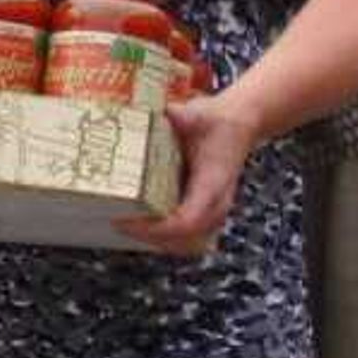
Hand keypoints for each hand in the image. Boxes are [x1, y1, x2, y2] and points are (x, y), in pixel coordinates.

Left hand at [117, 82, 256, 258]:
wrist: (238, 124)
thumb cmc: (216, 120)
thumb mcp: (198, 114)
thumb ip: (182, 115)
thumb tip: (166, 113)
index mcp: (214, 183)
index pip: (187, 221)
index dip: (156, 228)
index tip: (127, 221)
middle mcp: (217, 204)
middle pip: (185, 241)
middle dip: (151, 238)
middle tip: (119, 224)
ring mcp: (214, 211)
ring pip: (187, 244)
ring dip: (158, 242)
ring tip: (126, 227)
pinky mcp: (207, 212)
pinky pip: (187, 237)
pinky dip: (165, 238)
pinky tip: (141, 225)